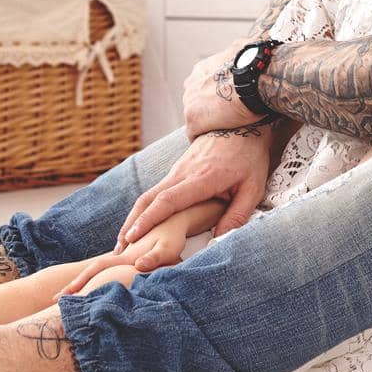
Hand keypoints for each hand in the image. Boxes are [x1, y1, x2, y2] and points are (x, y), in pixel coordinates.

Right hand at [58, 221, 188, 295]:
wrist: (172, 218)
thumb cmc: (172, 237)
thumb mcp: (166, 250)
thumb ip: (153, 259)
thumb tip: (139, 266)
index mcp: (126, 256)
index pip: (97, 268)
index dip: (81, 282)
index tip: (63, 295)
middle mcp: (122, 255)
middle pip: (94, 269)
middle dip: (76, 283)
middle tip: (55, 299)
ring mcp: (124, 254)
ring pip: (100, 268)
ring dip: (84, 281)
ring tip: (68, 295)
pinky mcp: (130, 254)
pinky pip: (109, 267)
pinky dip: (98, 276)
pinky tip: (92, 285)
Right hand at [116, 120, 275, 247]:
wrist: (239, 123)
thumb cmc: (247, 156)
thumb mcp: (252, 188)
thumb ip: (237, 215)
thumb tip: (219, 242)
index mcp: (201, 178)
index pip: (168, 200)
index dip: (149, 220)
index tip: (132, 237)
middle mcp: (182, 173)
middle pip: (148, 199)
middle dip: (131, 224)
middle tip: (119, 249)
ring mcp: (177, 170)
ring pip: (148, 195)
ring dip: (134, 218)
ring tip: (123, 242)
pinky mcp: (176, 170)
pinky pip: (155, 191)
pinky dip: (143, 209)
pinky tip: (139, 225)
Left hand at [182, 42, 260, 137]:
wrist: (254, 80)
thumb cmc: (254, 64)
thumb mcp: (244, 48)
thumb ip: (239, 50)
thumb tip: (249, 45)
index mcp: (202, 69)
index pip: (202, 84)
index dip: (214, 95)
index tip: (226, 101)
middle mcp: (191, 84)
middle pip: (196, 101)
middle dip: (209, 109)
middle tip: (227, 118)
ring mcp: (189, 102)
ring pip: (195, 118)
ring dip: (207, 124)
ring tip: (223, 132)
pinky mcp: (193, 120)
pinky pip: (194, 134)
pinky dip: (204, 138)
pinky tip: (215, 142)